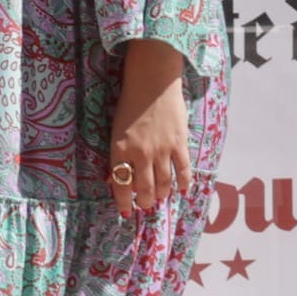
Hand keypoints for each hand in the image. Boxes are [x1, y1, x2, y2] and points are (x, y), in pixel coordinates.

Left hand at [106, 38, 193, 215]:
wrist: (152, 83)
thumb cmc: (130, 104)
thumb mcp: (115, 130)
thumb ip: (117, 154)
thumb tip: (112, 177)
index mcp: (120, 149)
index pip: (121, 184)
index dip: (123, 201)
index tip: (125, 212)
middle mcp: (141, 153)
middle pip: (144, 188)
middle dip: (144, 201)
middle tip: (145, 206)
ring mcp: (162, 150)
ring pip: (163, 183)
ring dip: (161, 194)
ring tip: (160, 198)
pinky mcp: (179, 144)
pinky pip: (183, 170)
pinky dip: (184, 183)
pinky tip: (183, 191)